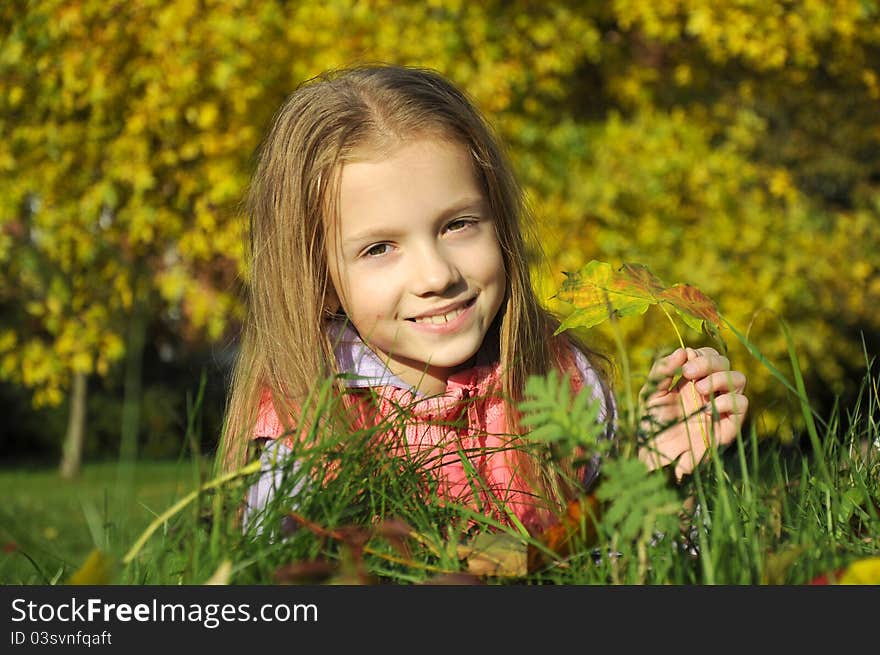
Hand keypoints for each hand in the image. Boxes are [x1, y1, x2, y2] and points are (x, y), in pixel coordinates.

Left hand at [637, 346, 747, 481]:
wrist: (655, 456)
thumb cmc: (652, 426)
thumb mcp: (651, 393)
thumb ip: (662, 370)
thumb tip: (683, 350)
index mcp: (692, 381)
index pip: (709, 355)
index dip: (701, 353)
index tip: (685, 362)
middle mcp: (710, 391)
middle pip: (725, 363)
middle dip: (709, 362)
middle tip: (688, 374)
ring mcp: (721, 407)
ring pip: (739, 378)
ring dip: (719, 378)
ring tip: (698, 390)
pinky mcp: (730, 425)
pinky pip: (742, 404)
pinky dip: (727, 400)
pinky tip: (707, 410)